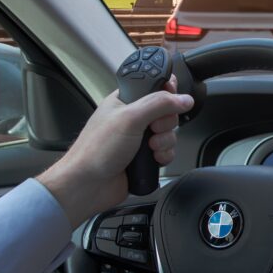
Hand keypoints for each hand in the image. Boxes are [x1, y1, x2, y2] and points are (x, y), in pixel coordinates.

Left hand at [37, 76, 193, 227]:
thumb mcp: (130, 118)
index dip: (166, 91)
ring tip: (150, 147)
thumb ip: (159, 104)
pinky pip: (167, 151)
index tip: (170, 99)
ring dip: (165, 141)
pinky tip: (153, 159)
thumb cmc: (95, 151)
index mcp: (125, 100)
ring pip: (169, 133)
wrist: (88, 186)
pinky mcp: (145, 157)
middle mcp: (133, 118)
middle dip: (166, 122)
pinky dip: (164, 155)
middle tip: (152, 128)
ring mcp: (139, 138)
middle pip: (167, 111)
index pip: (154, 86)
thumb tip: (183, 98)